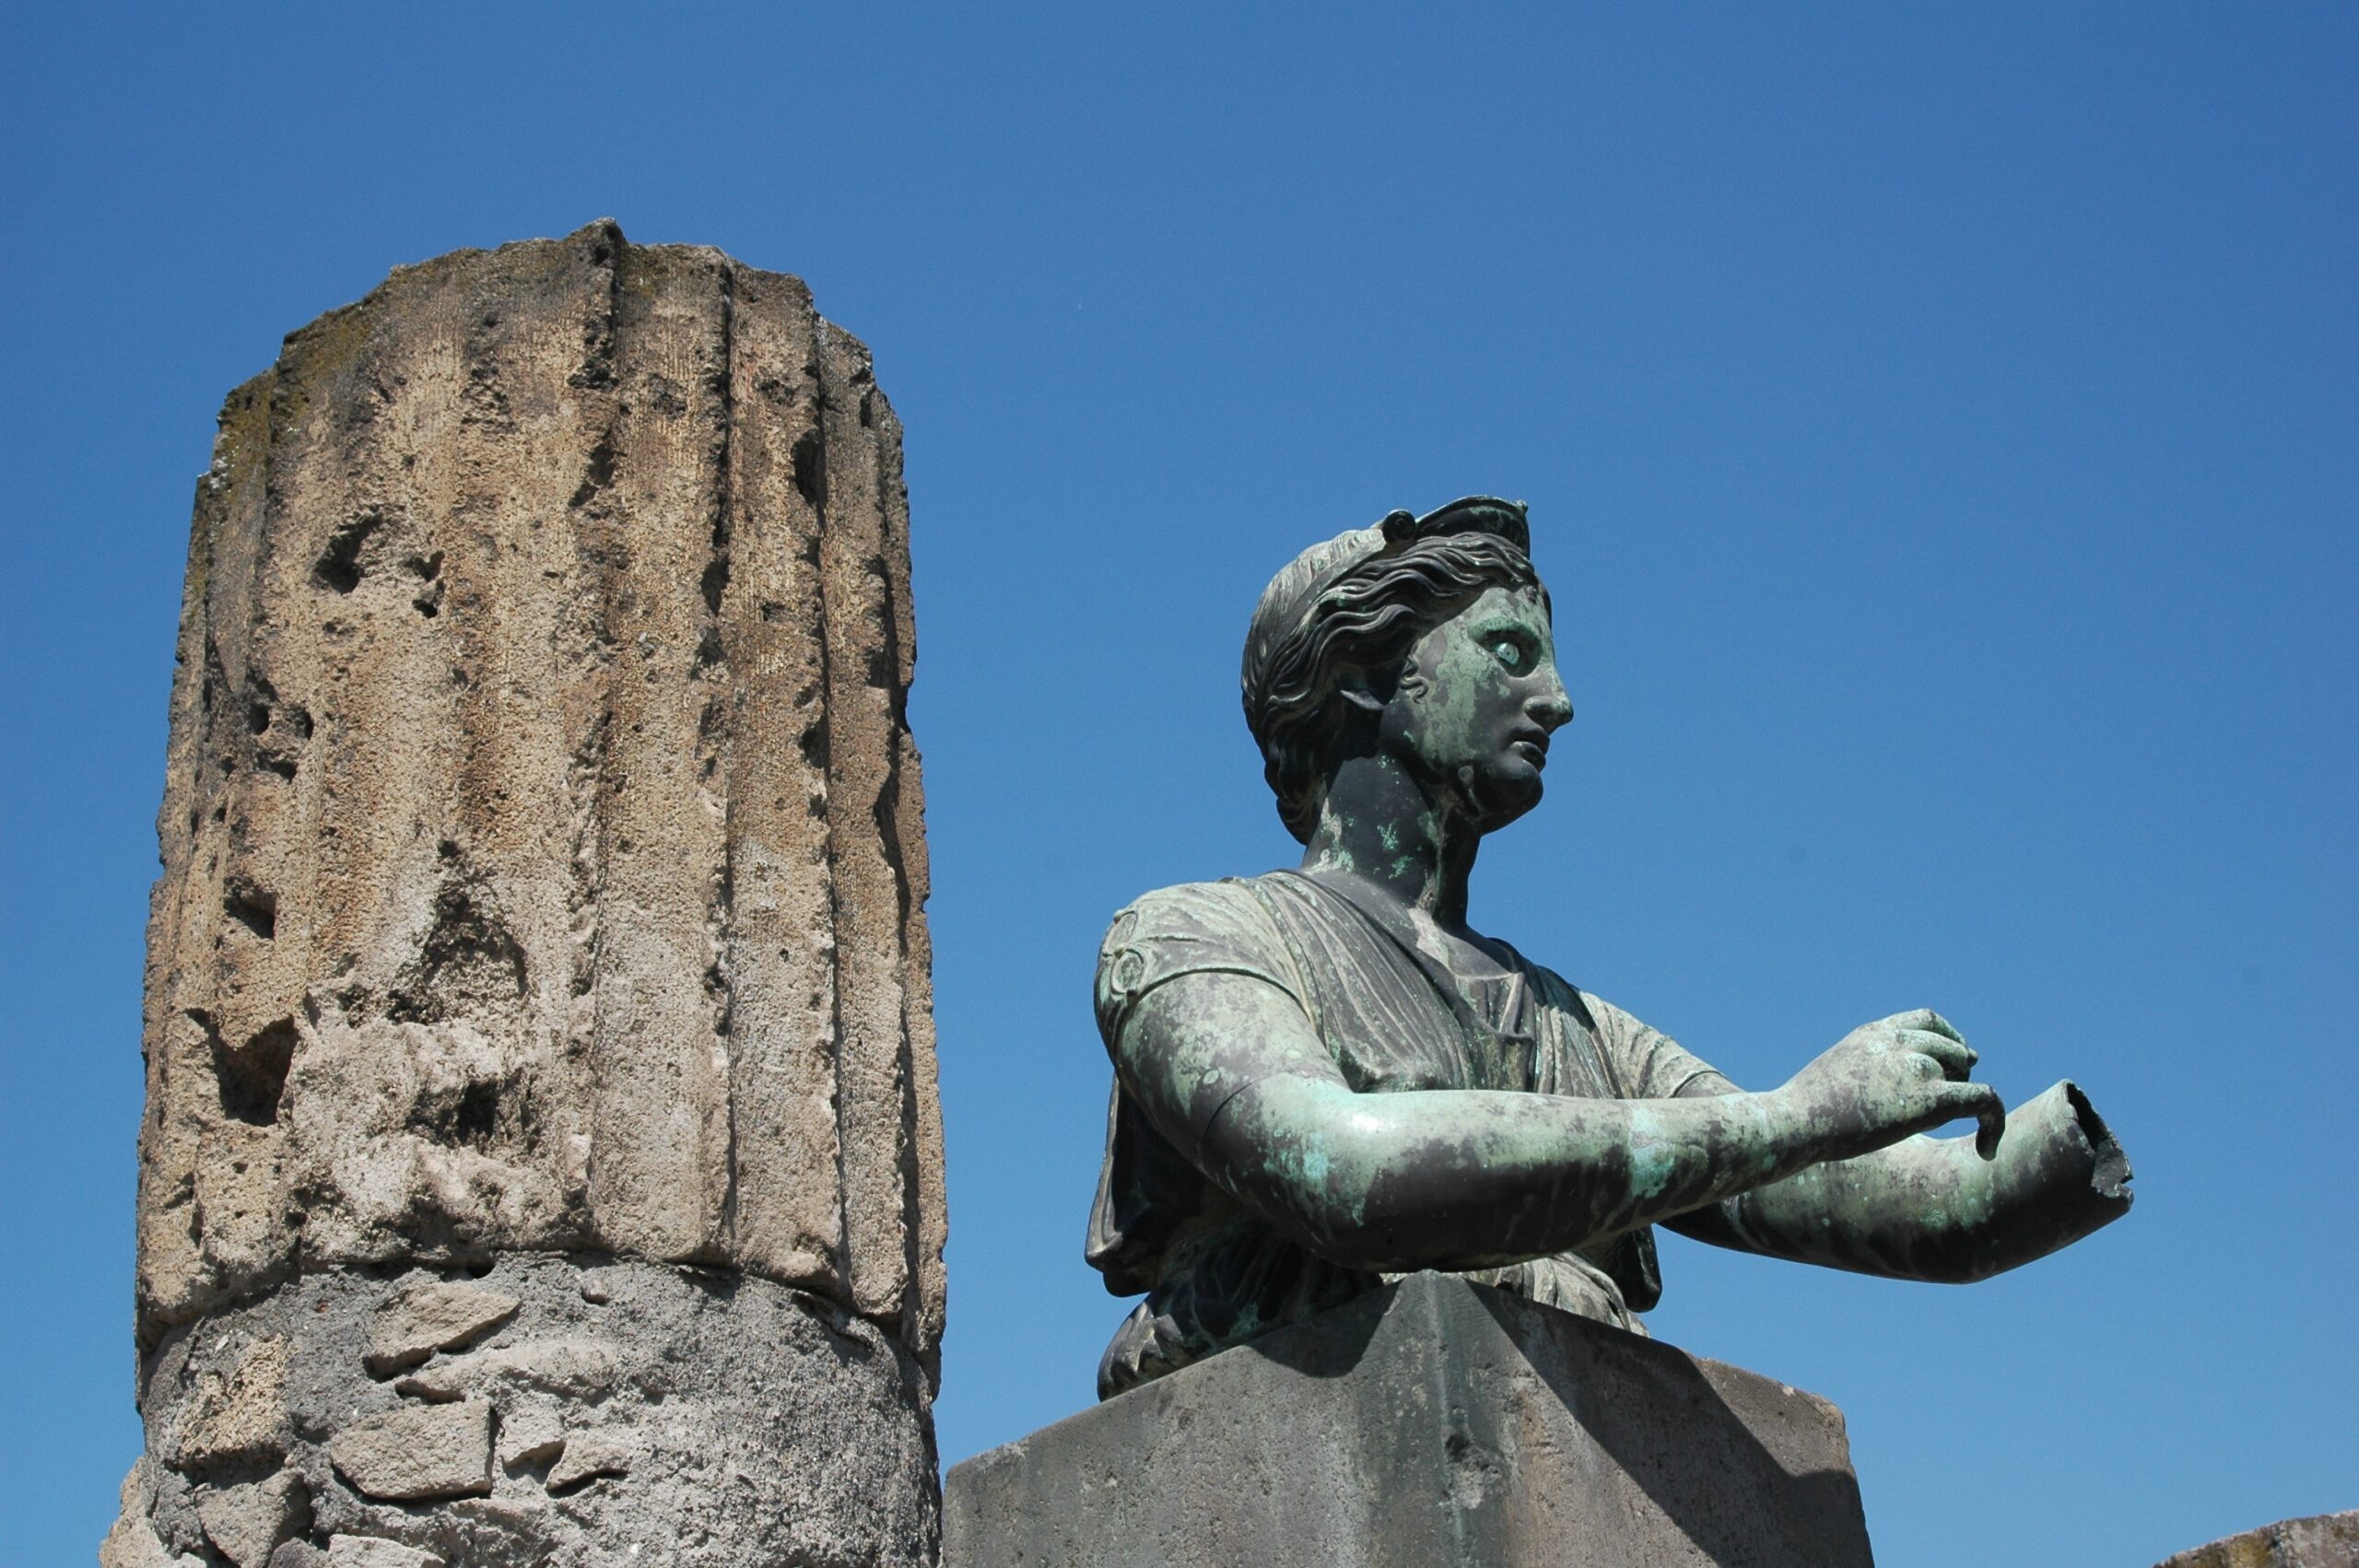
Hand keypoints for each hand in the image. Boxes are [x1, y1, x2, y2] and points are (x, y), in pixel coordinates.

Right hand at [1783, 1009, 2005, 1160]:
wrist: (1794, 1120)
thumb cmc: (1802, 1112)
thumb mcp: (1833, 1076)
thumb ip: (1862, 1072)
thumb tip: (1870, 1096)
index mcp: (1874, 1033)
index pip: (1928, 1019)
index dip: (1950, 1038)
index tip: (1956, 1061)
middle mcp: (1899, 1042)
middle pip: (1953, 1049)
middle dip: (1958, 1074)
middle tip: (1948, 1104)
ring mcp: (1916, 1067)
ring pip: (1966, 1076)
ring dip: (1963, 1098)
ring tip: (1941, 1128)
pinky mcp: (1930, 1099)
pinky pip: (1984, 1101)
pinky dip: (1994, 1122)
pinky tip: (1988, 1149)